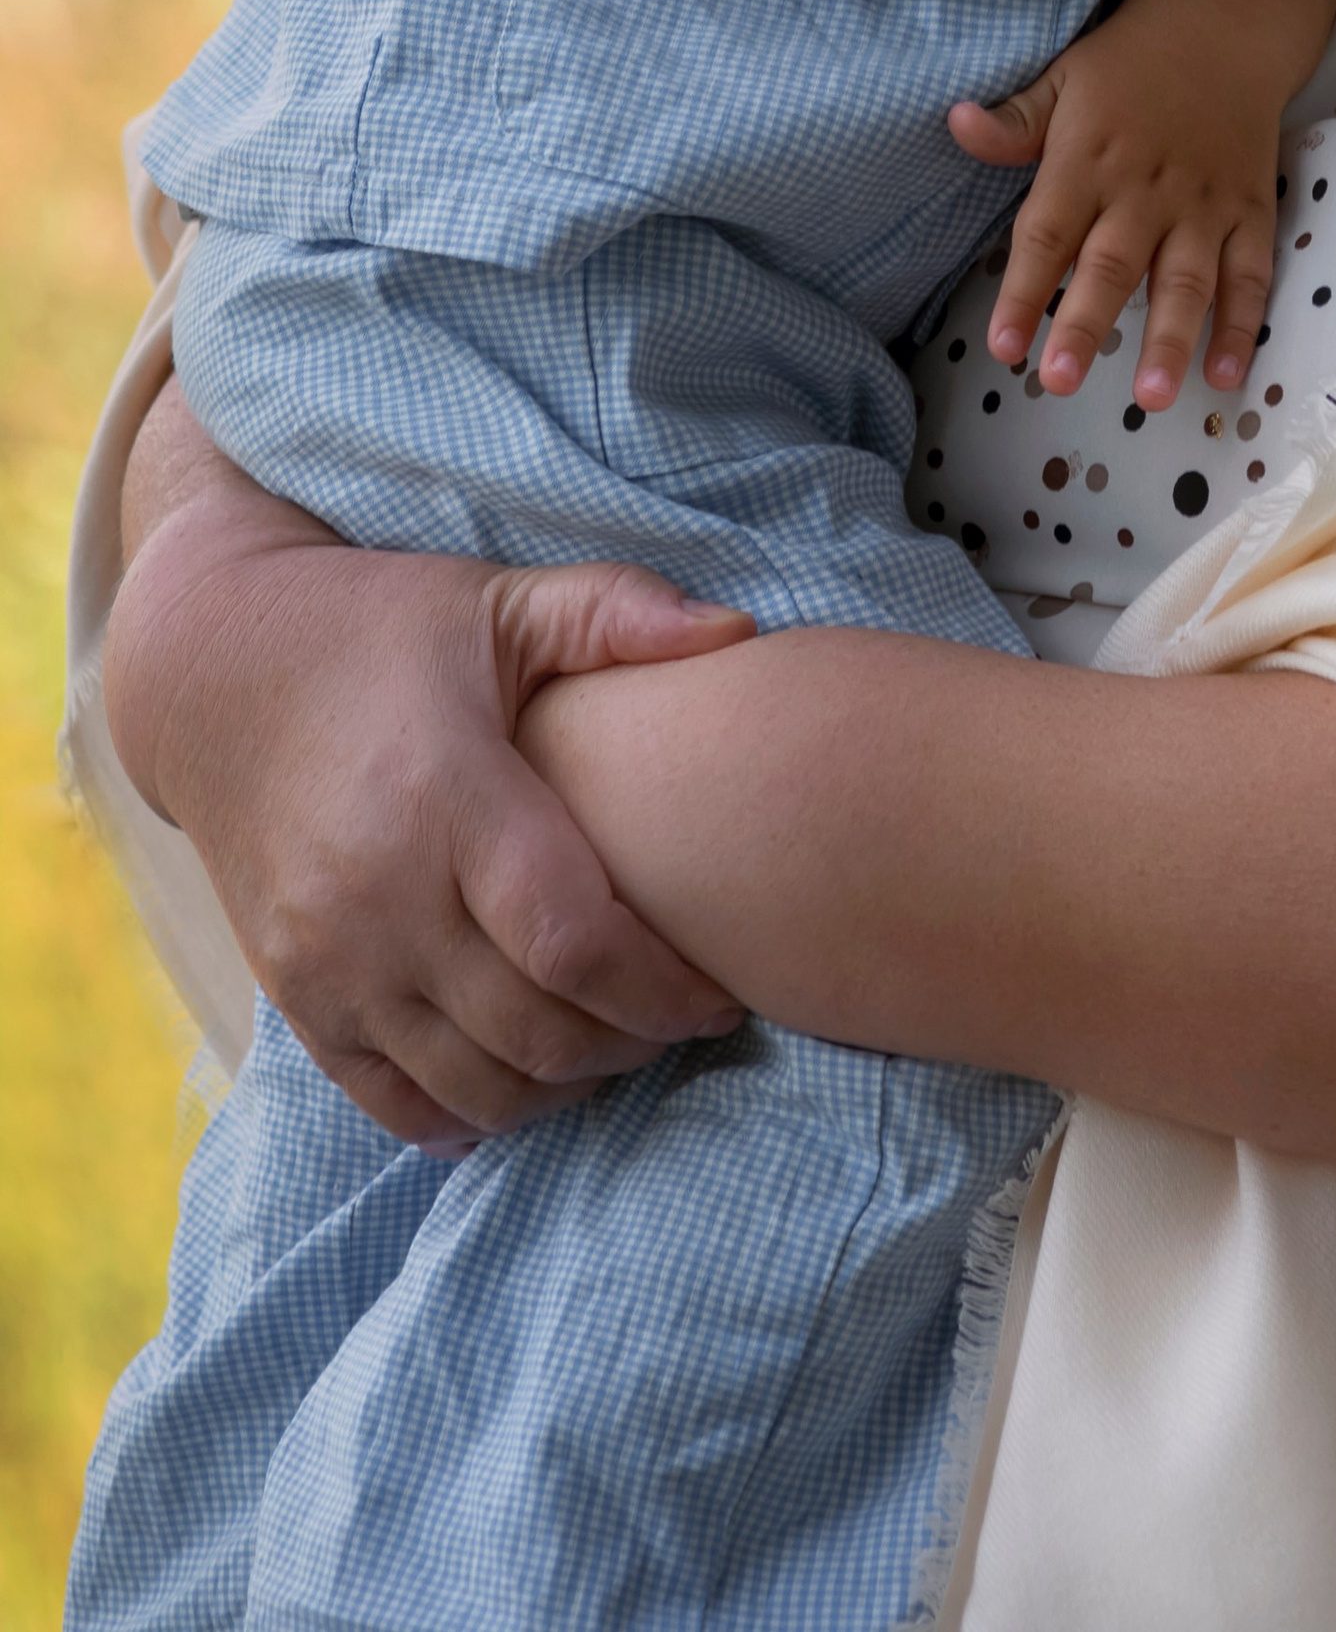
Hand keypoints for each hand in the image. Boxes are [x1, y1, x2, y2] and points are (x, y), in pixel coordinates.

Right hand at [107, 447, 756, 1152]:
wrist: (213, 667)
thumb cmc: (382, 627)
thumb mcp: (498, 599)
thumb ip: (618, 612)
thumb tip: (741, 631)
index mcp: (444, 793)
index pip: (573, 939)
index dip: (662, 988)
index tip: (723, 994)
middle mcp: (377, 892)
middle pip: (533, 1030)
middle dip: (629, 1046)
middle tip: (683, 1023)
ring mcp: (325, 956)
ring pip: (470, 1084)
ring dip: (561, 1089)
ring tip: (617, 1047)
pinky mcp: (292, 992)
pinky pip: (388, 1101)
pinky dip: (467, 1117)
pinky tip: (524, 1089)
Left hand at [949, 5, 1277, 408]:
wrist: (1224, 29)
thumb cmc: (1130, 63)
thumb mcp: (1063, 78)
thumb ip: (1014, 121)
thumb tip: (954, 125)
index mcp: (1089, 160)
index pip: (1047, 233)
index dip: (1022, 291)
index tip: (1002, 346)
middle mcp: (1145, 190)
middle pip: (1111, 265)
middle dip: (1085, 325)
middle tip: (1059, 383)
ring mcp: (1202, 205)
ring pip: (1184, 281)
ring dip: (1168, 340)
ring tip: (1150, 397)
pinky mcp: (1248, 213)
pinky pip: (1249, 275)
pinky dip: (1241, 326)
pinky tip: (1227, 376)